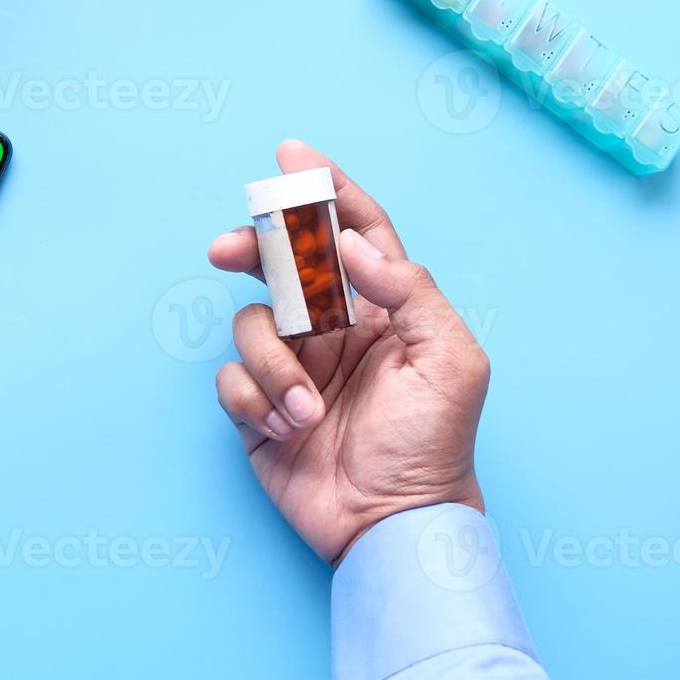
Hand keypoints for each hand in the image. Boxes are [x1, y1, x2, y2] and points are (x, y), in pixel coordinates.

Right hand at [210, 141, 488, 565]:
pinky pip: (230, 380)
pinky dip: (253, 399)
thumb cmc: (433, 445)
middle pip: (281, 266)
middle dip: (253, 250)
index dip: (325, 191)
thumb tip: (350, 246)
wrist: (392, 524)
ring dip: (272, 365)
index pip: (353, 235)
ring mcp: (292, 369)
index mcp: (383, 310)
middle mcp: (332, 331)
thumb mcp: (451, 360)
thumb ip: (410, 290)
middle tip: (228, 249)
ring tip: (305, 409)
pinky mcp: (257, 410)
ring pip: (250, 327)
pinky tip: (287, 427)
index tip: (293, 156)